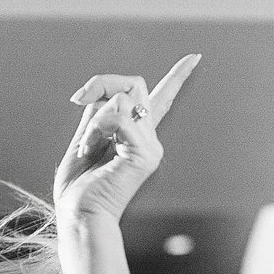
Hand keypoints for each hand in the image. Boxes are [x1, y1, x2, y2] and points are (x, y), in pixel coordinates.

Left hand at [52, 55, 197, 225]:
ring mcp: (150, 145)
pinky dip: (95, 129)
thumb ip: (96, 114)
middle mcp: (149, 138)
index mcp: (135, 136)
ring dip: (94, 118)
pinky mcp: (145, 153)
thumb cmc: (78, 188)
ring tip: (87, 146)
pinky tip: (89, 151)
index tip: (195, 57)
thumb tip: (101, 94)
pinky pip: (117, 116)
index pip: (161, 99)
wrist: (79, 215)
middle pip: (135, 83)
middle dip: (102, 82)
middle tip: (79, 99)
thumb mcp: (84, 140)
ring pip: (124, 97)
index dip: (178, 76)